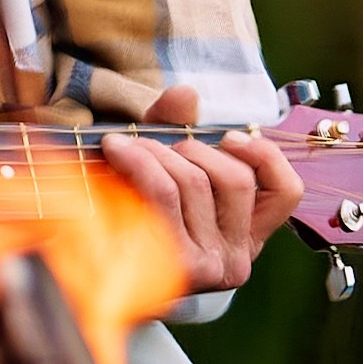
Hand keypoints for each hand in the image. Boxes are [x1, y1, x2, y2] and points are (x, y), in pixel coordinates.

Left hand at [95, 84, 304, 299]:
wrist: (76, 269)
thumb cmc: (126, 212)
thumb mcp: (160, 166)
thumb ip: (176, 126)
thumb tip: (186, 94)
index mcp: (245, 240)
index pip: (286, 193)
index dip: (264, 155)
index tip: (229, 136)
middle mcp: (235, 261)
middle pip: (233, 178)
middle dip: (191, 147)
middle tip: (151, 144)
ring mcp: (210, 268)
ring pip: (196, 181)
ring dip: (156, 151)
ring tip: (126, 148)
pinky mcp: (176, 267)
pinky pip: (164, 193)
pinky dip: (138, 160)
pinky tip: (116, 150)